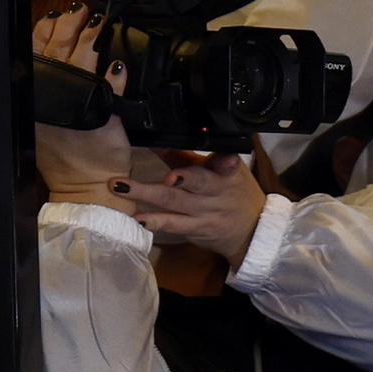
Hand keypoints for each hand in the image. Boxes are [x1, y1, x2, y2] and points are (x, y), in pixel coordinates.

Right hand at [30, 8, 130, 205]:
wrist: (84, 185)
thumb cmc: (65, 153)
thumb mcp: (47, 116)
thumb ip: (51, 86)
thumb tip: (54, 51)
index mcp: (36, 94)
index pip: (36, 51)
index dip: (48, 28)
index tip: (59, 14)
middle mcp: (53, 97)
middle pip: (59, 50)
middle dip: (71, 26)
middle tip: (84, 11)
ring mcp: (76, 106)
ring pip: (82, 63)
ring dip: (91, 39)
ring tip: (99, 25)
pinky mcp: (103, 117)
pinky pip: (109, 91)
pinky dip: (113, 76)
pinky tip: (117, 64)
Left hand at [118, 151, 267, 268]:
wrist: (251, 232)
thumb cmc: (234, 193)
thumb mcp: (224, 172)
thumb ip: (192, 157)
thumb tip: (158, 139)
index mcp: (228, 173)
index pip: (226, 163)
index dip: (224, 161)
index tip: (219, 158)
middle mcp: (217, 192)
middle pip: (197, 182)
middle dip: (180, 176)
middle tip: (160, 171)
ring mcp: (205, 213)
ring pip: (175, 202)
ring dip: (147, 194)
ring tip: (121, 187)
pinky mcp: (196, 229)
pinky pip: (173, 225)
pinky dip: (155, 221)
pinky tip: (138, 219)